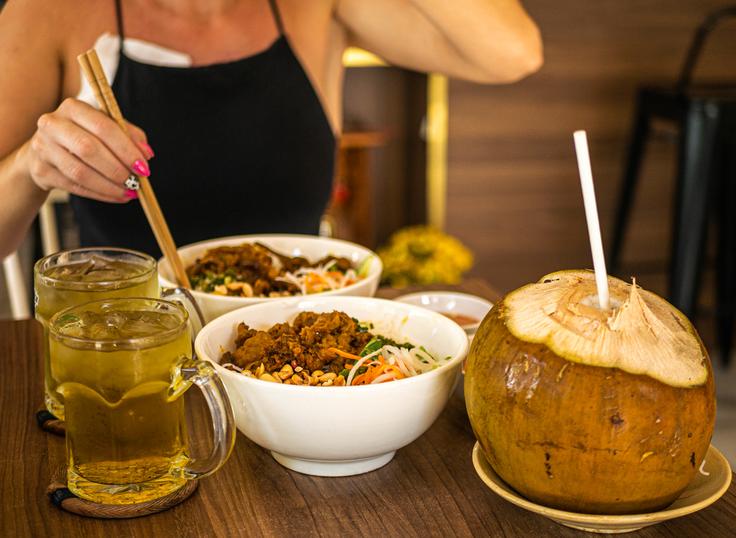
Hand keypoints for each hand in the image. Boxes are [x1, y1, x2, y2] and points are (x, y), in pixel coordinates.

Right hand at [27, 98, 152, 202]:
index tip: (144, 166)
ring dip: (110, 185)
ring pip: (80, 171)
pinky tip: (116, 196)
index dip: (126, 149)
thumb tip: (147, 154)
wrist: (45, 150)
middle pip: (89, 148)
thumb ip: (128, 135)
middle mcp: (53, 124)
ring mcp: (43, 148)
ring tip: (129, 192)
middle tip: (136, 182)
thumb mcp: (105, 127)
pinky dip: (100, 194)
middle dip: (117, 169)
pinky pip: (74, 186)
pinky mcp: (41, 170)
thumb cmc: (83, 135)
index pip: (103, 127)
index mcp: (73, 107)